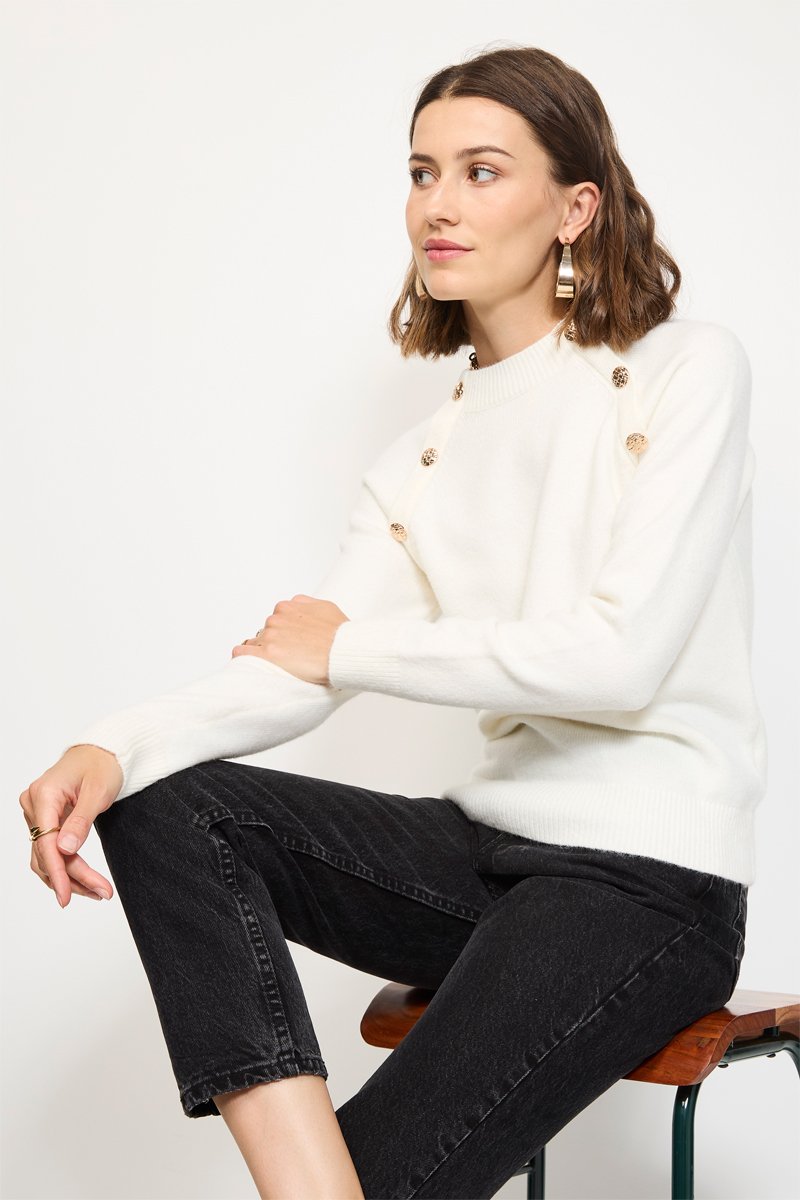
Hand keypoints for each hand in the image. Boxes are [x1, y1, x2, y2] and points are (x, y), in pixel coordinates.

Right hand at [20, 744, 123, 907]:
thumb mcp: (98, 791)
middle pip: (47, 853)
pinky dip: (65, 866)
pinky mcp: (44, 820)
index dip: (57, 873)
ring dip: (69, 877)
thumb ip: (81, 821)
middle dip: (73, 877)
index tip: (66, 897)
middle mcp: (34, 804)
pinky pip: (49, 849)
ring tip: (98, 891)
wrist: (101, 752)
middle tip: (103, 893)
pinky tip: (84, 881)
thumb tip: (65, 850)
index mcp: (44, 794)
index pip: (46, 842)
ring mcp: (36, 813)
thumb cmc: (102, 765)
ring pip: (46, 856)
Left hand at [232, 594, 349, 685]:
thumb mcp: (326, 607)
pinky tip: (250, 664)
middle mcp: (276, 619)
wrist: (343, 653)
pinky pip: (242, 653)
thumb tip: (296, 604)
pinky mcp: (267, 655)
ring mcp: (270, 636)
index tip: (289, 643)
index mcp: (287, 607)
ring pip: (253, 643)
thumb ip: (306, 603)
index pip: (275, 619)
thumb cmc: (340, 634)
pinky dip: (244, 657)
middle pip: (264, 632)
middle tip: (288, 656)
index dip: (282, 633)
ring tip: (275, 664)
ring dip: (261, 652)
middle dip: (273, 643)